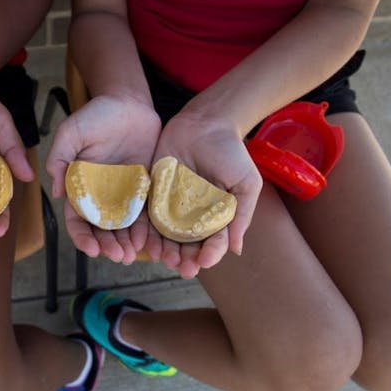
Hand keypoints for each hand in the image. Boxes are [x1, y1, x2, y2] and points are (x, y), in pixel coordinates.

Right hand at [47, 95, 161, 263]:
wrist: (128, 102)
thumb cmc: (96, 114)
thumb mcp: (70, 132)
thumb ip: (59, 158)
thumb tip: (55, 192)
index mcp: (79, 186)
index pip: (77, 219)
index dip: (82, 237)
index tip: (91, 249)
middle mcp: (101, 195)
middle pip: (101, 229)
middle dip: (107, 246)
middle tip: (117, 257)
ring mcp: (124, 194)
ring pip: (123, 227)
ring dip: (125, 245)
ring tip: (130, 256)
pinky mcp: (144, 189)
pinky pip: (145, 214)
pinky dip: (144, 231)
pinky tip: (146, 242)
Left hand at [150, 112, 262, 277]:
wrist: (207, 122)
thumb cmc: (231, 152)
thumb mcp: (245, 184)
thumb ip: (241, 215)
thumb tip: (236, 250)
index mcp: (214, 216)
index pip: (211, 241)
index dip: (209, 254)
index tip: (204, 263)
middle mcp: (191, 215)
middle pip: (186, 243)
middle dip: (184, 258)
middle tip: (181, 268)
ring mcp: (170, 205)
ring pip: (165, 234)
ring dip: (164, 249)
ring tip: (163, 258)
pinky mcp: (152, 192)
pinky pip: (146, 215)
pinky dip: (145, 230)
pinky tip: (144, 241)